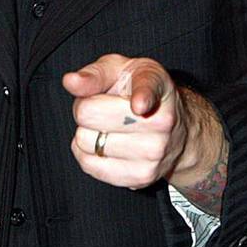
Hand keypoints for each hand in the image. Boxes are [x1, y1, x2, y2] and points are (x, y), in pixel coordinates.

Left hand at [62, 53, 189, 190]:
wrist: (175, 128)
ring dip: (88, 133)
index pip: (147, 91)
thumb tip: (71, 81)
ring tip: (108, 126)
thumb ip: (94, 73)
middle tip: (102, 107)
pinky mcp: (142, 176)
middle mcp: (161, 121)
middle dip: (86, 109)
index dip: (142, 97)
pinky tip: (107, 144)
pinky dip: (89, 154)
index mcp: (156, 85)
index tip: (139, 105)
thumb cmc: (138, 91)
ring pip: (85, 142)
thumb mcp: (120, 69)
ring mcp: (153, 153)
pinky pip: (89, 165)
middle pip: (89, 114)